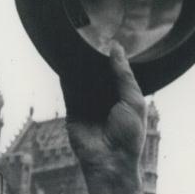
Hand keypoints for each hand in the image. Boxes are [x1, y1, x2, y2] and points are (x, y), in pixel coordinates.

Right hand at [64, 43, 145, 193]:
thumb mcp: (132, 101)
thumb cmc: (129, 135)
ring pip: (83, 78)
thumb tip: (116, 48)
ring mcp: (89, 103)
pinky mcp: (73, 109)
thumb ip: (123, 75)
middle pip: (99, 72)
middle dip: (94, 57)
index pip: (119, 71)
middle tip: (88, 32)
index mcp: (126, 96)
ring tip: (74, 39)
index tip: (109, 34)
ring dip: (79, 63)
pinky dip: (65, 74)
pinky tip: (62, 57)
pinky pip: (67, 88)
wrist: (109, 161)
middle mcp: (107, 98)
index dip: (114, 56)